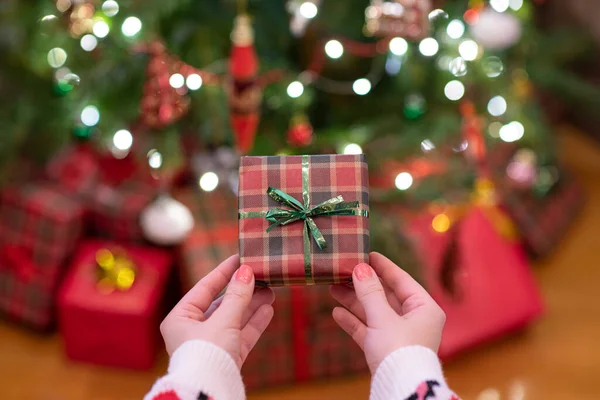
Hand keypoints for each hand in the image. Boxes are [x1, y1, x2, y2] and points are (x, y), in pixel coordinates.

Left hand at [160, 255, 274, 368]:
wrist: (209, 393)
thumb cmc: (206, 355)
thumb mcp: (223, 320)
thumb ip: (237, 296)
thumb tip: (247, 271)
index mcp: (180, 318)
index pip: (205, 287)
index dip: (224, 271)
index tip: (241, 257)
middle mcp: (193, 330)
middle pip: (221, 303)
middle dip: (243, 290)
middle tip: (262, 274)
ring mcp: (211, 345)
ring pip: (234, 318)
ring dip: (252, 304)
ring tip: (271, 290)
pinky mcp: (226, 357)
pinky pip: (241, 335)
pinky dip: (254, 323)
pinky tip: (268, 310)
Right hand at [330, 252, 445, 373]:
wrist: (400, 390)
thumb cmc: (399, 350)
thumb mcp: (382, 317)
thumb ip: (369, 292)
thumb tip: (360, 268)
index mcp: (424, 308)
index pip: (402, 280)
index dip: (383, 267)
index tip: (367, 253)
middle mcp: (414, 320)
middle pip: (385, 296)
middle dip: (363, 285)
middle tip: (343, 271)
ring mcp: (399, 336)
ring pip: (374, 312)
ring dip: (354, 301)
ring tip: (333, 288)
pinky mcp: (385, 350)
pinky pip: (368, 330)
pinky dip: (354, 322)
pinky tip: (336, 313)